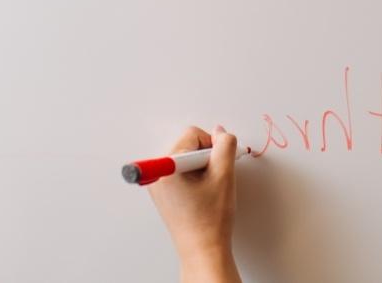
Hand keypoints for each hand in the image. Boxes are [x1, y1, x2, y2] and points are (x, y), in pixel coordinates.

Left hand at [148, 125, 241, 282]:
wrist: (202, 250)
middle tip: (214, 179)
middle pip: (187, 146)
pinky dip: (195, 177)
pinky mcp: (163, 193)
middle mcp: (157, 174)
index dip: (213, 145)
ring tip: (208, 189)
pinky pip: (180, 172)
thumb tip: (221, 131)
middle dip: (206, 158)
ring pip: (186, 159)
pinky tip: (202, 194)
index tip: (220, 165)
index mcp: (166, 168)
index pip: (193, 135)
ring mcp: (158, 185)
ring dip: (202, 168)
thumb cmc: (210, 220)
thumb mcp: (224, 176)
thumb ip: (225, 146)